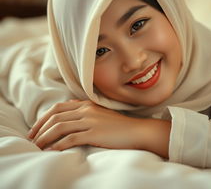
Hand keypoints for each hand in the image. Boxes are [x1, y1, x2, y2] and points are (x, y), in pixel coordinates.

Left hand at [27, 99, 143, 150]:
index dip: (43, 118)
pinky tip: (52, 151)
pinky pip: (71, 138)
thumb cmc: (117, 124)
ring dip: (45, 137)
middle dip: (40, 128)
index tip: (35, 129)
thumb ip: (84, 110)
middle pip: (56, 116)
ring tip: (37, 147)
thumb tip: (68, 109)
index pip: (58, 107)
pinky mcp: (94, 133)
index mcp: (86, 104)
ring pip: (60, 126)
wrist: (135, 131)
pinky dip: (58, 145)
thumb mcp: (99, 113)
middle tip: (32, 139)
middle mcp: (86, 110)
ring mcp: (90, 121)